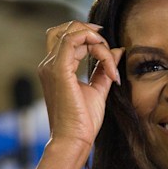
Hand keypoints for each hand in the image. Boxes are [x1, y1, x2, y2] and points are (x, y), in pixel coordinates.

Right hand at [35, 21, 122, 168]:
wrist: (74, 139)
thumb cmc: (83, 121)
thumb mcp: (98, 89)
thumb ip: (105, 68)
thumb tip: (118, 50)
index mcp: (55, 68)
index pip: (69, 37)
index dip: (91, 37)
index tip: (110, 54)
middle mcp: (49, 64)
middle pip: (67, 29)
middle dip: (91, 33)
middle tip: (108, 50)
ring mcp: (51, 66)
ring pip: (73, 32)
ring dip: (96, 40)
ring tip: (109, 60)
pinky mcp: (58, 70)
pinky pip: (73, 40)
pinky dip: (93, 42)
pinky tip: (106, 56)